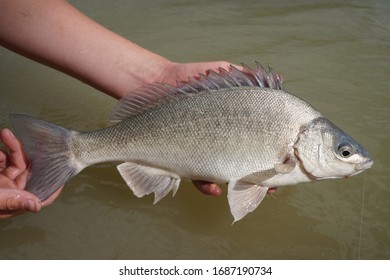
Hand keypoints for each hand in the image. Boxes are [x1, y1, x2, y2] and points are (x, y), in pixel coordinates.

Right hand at [0, 129, 60, 217]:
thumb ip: (13, 201)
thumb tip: (36, 205)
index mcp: (17, 200)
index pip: (43, 195)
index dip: (55, 185)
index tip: (65, 171)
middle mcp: (13, 190)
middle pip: (30, 170)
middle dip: (27, 153)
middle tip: (22, 139)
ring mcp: (4, 180)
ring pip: (16, 160)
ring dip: (12, 147)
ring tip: (4, 133)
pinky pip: (3, 158)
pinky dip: (2, 149)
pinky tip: (1, 137)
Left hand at [159, 62, 277, 195]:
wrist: (154, 84)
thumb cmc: (191, 77)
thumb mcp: (223, 71)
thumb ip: (248, 78)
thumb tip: (278, 77)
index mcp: (237, 123)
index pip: (263, 142)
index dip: (276, 154)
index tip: (288, 163)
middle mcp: (224, 140)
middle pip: (247, 162)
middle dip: (262, 177)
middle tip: (272, 186)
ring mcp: (205, 151)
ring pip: (225, 174)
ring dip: (239, 186)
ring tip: (249, 191)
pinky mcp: (185, 159)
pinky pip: (196, 176)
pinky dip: (206, 184)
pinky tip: (213, 188)